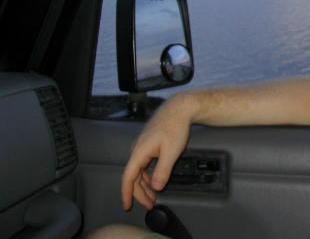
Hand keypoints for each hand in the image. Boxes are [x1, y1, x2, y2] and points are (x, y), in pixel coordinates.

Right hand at [121, 93, 193, 210]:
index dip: (127, 193)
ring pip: (139, 170)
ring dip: (144, 184)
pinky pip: (144, 164)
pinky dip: (148, 175)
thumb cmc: (175, 127)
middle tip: (150, 204)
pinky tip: (154, 180)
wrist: (179, 108)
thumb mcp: (171, 151)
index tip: (127, 206)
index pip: (128, 177)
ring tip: (153, 196)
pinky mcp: (148, 144)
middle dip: (140, 192)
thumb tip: (156, 187)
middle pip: (133, 176)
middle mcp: (137, 149)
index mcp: (139, 152)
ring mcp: (142, 146)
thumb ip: (163, 170)